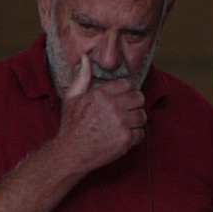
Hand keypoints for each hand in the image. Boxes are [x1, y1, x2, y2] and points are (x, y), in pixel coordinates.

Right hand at [50, 39, 149, 177]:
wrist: (70, 153)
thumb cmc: (71, 125)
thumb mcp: (72, 97)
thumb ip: (82, 77)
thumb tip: (86, 58)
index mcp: (100, 93)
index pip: (128, 84)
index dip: (125, 91)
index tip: (121, 99)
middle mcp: (112, 106)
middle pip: (139, 98)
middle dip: (134, 104)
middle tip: (126, 111)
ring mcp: (120, 123)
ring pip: (142, 116)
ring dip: (136, 120)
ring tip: (124, 125)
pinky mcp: (125, 139)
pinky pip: (141, 133)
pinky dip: (134, 136)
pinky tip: (123, 136)